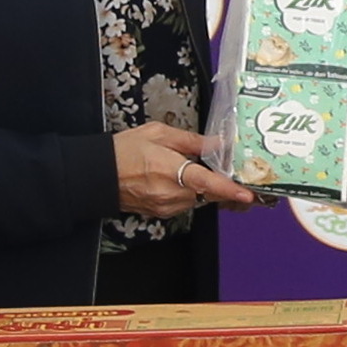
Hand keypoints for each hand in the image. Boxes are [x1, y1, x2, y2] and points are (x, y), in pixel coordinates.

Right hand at [115, 122, 252, 217]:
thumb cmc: (125, 151)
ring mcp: (167, 207)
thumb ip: (191, 140)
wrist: (98, 175)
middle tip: (223, 170)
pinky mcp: (162, 213)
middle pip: (208, 192)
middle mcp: (171, 194)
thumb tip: (218, 142)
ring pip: (198, 198)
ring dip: (200, 186)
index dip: (229, 189)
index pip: (207, 183)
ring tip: (185, 169)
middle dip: (218, 182)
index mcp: (171, 170)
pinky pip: (185, 203)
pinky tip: (176, 179)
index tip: (247, 193)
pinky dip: (187, 192)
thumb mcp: (158, 134)